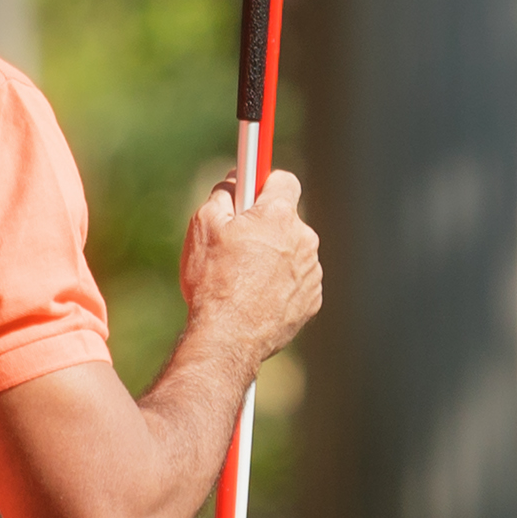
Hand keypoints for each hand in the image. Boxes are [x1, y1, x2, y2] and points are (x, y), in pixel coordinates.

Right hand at [179, 167, 322, 361]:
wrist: (228, 336)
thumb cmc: (212, 280)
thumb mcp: (203, 226)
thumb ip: (222, 194)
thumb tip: (233, 181)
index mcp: (278, 215)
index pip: (284, 181)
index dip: (265, 183)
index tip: (253, 188)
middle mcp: (304, 239)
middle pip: (286, 220)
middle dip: (265, 226)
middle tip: (238, 243)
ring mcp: (312, 272)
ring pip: (292, 252)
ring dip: (273, 258)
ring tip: (243, 279)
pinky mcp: (312, 300)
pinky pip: (297, 282)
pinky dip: (280, 286)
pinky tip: (256, 299)